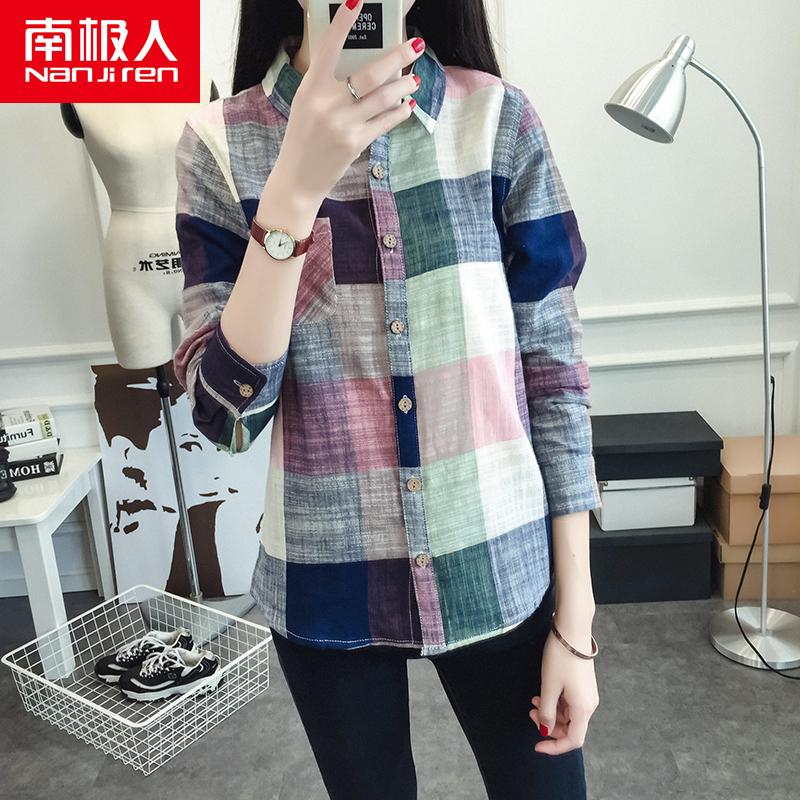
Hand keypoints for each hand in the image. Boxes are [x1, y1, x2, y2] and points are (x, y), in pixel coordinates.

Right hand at [271, 0, 422, 207]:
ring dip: (404, 85)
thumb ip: (327, 84)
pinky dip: (399, 112)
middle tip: (416, 45)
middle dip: (398, 56)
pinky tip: (407, 105)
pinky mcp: (356, 142)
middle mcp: (327, 103)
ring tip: (415, 78)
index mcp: (310, 87)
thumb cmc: (302, 137)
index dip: (343, 22)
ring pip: (384, 97)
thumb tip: (360, 66)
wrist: (298, 178)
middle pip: (371, 73)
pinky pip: (385, 121)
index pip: (328, 47)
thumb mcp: (305, 104)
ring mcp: (343, 124)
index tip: (357, 0)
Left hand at [529, 627, 598, 754]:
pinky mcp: (583, 685)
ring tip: (533, 701)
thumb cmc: (561, 658)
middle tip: (530, 713)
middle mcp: (589, 704)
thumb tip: (545, 731)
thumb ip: (546, 711)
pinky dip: (556, 702)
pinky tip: (542, 693)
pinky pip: (569, 702)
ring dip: (550, 712)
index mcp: (583, 708)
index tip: (537, 745)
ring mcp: (587, 694)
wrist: (572, 631)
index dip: (555, 746)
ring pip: (568, 715)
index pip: (573, 740)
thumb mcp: (549, 686)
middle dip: (549, 726)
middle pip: (571, 728)